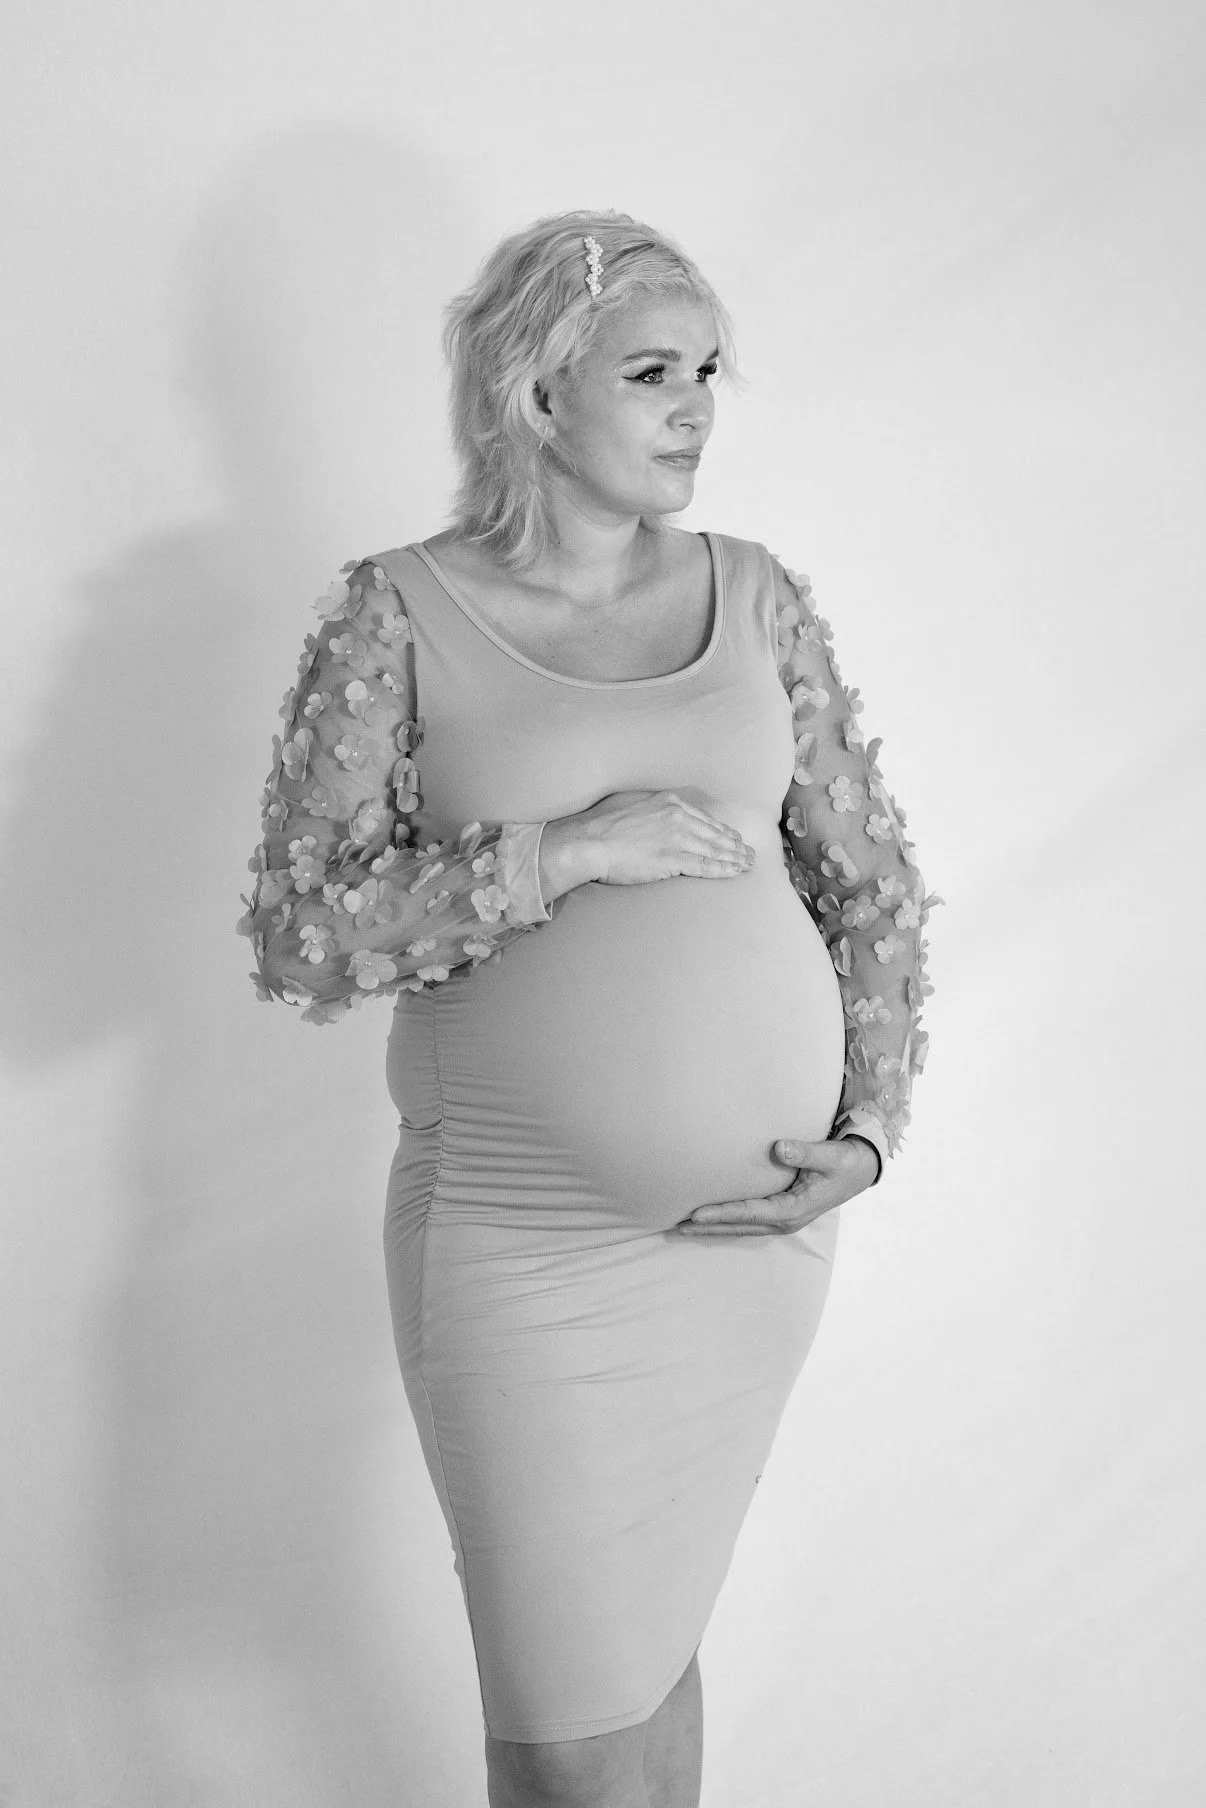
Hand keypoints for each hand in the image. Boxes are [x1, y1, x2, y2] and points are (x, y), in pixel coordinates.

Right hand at [539, 790, 755, 899]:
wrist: (591, 843)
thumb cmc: (607, 830)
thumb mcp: (637, 810)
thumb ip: (656, 814)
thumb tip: (665, 824)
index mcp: (670, 804)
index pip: (705, 820)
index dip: (723, 832)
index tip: (735, 839)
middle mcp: (678, 817)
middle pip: (715, 834)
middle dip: (736, 846)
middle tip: (750, 854)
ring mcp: (677, 838)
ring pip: (715, 849)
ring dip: (735, 858)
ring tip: (748, 865)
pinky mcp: (673, 858)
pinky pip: (705, 865)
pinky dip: (723, 869)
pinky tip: (735, 872)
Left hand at [673, 1137, 879, 1236]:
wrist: (861, 1171)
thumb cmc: (845, 1162)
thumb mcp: (830, 1155)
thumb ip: (806, 1152)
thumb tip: (780, 1148)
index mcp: (793, 1210)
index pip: (750, 1213)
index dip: (722, 1213)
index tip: (695, 1213)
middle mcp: (785, 1220)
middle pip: (740, 1226)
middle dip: (709, 1228)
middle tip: (675, 1227)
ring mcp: (783, 1219)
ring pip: (742, 1227)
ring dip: (714, 1228)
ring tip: (684, 1227)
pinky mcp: (782, 1213)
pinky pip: (749, 1221)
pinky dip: (727, 1222)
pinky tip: (710, 1220)